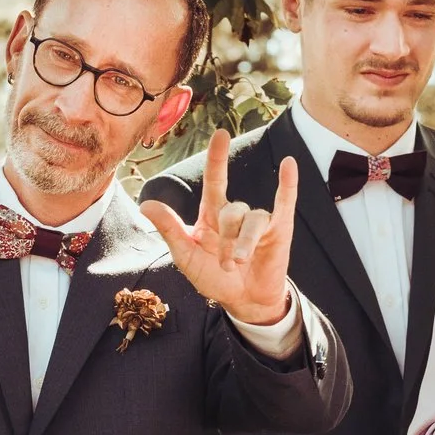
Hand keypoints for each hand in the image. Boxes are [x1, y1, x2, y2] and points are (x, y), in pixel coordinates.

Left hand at [139, 129, 297, 326]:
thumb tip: (146, 204)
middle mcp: (236, 214)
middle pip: (232, 212)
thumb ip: (170, 229)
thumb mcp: (186, 256)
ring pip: (253, 219)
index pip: (216, 180)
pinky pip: (285, 203)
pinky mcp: (279, 230)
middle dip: (228, 241)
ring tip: (239, 264)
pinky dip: (288, 184)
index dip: (218, 157)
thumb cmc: (213, 278)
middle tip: (227, 265)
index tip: (221, 134)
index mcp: (212, 216)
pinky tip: (288, 165)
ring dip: (244, 243)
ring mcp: (258, 221)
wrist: (243, 301)